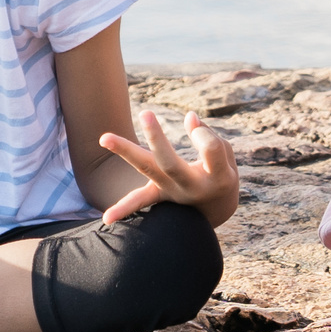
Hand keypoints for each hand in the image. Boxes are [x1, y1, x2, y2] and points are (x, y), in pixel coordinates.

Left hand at [98, 108, 241, 225]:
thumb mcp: (227, 157)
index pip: (210, 150)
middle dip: (157, 138)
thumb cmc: (222, 175)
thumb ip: (210, 136)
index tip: (196, 127)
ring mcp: (173, 193)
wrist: (216, 213)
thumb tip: (188, 117)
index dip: (204, 135)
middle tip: (145, 113)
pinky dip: (123, 208)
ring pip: (147, 170)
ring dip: (126, 152)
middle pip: (171, 162)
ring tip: (104, 137)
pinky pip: (140, 201)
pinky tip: (106, 219)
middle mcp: (192, 187)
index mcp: (218, 177)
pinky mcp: (160, 196)